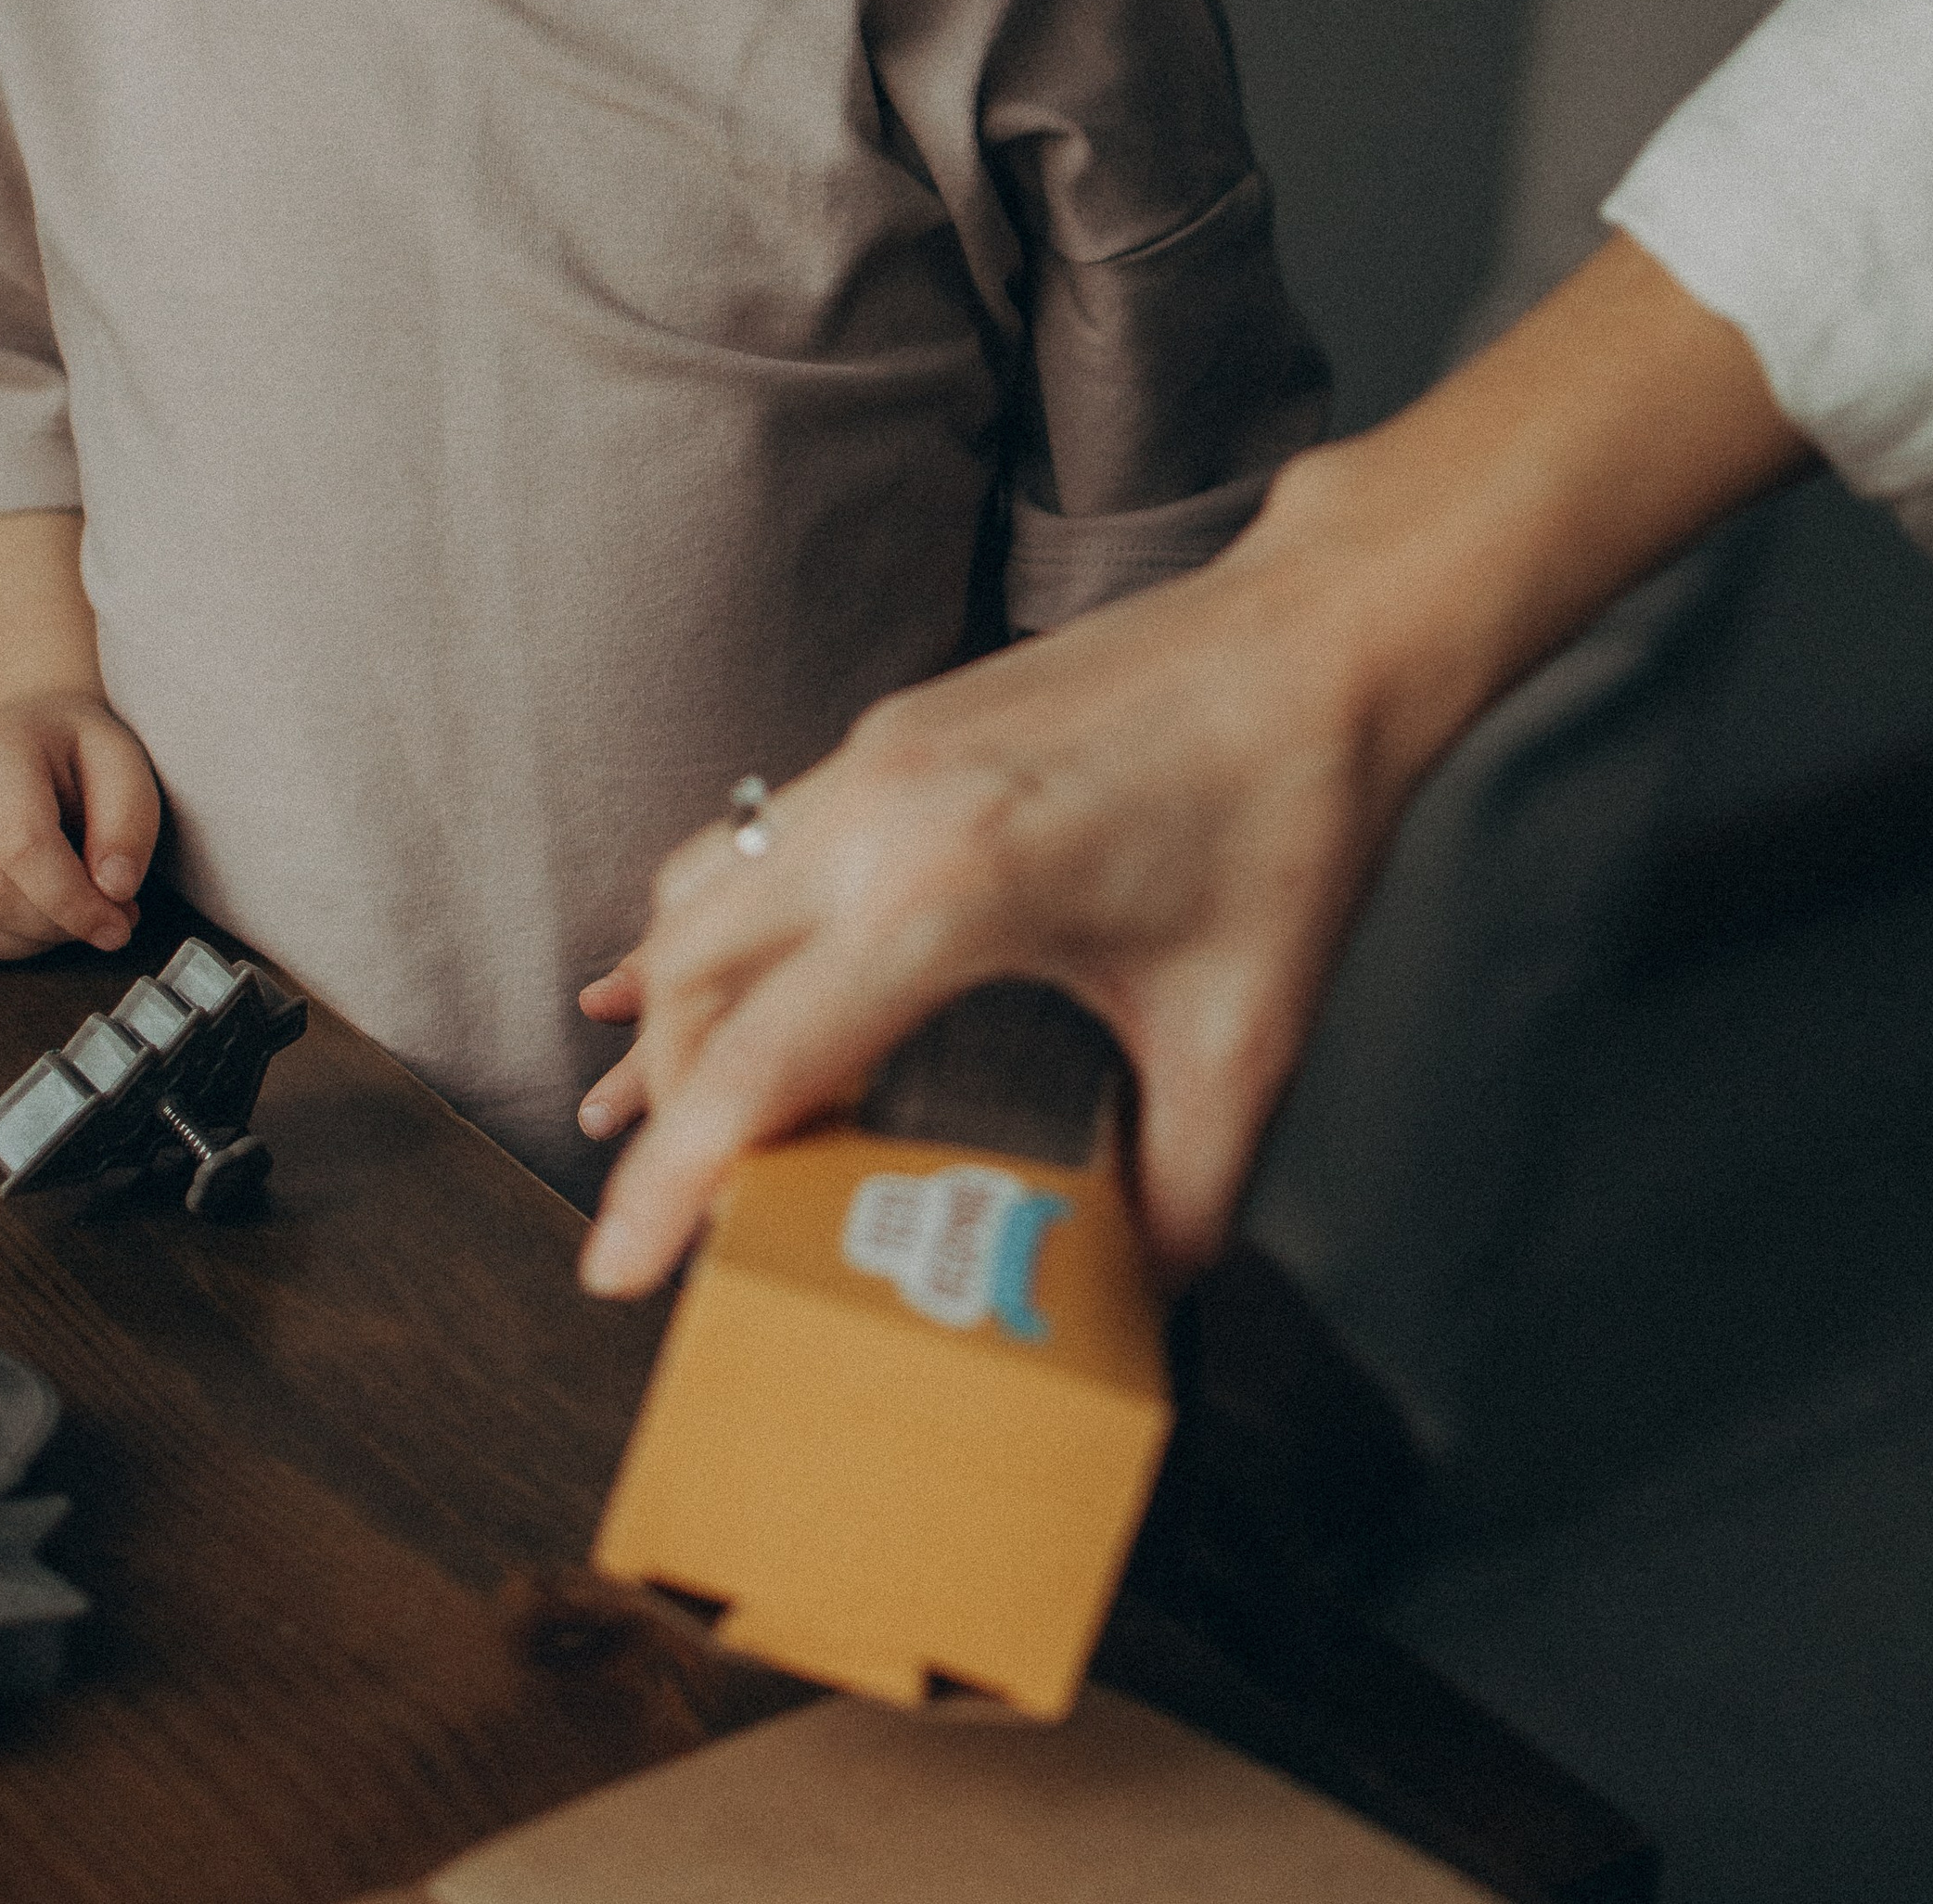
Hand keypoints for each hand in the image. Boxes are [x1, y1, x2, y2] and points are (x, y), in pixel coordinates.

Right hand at [0, 691, 161, 959]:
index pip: (22, 846)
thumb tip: (115, 891)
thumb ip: (129, 824)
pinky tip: (39, 920)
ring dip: (34, 940)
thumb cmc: (73, 752)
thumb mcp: (123, 764)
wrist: (23, 737)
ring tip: (75, 915)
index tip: (118, 927)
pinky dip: (5, 944)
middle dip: (56, 925)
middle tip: (108, 920)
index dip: (73, 901)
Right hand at [577, 235, 1808, 1299]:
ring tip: (667, 1114)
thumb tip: (1138, 1296)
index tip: (615, 1273)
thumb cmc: (1290, 814)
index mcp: (951, 884)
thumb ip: (1183, 1189)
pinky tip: (706, 972)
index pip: (756, 1058)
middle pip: (690, 977)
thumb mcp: (1247, 1035)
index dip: (674, 1181)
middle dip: (660, 1109)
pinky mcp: (897, 731)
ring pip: (707, 895)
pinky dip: (714, 924)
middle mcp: (879, 807)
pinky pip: (758, 839)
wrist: (1317, 636)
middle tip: (663, 1218)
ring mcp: (876, 755)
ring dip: (674, 1007)